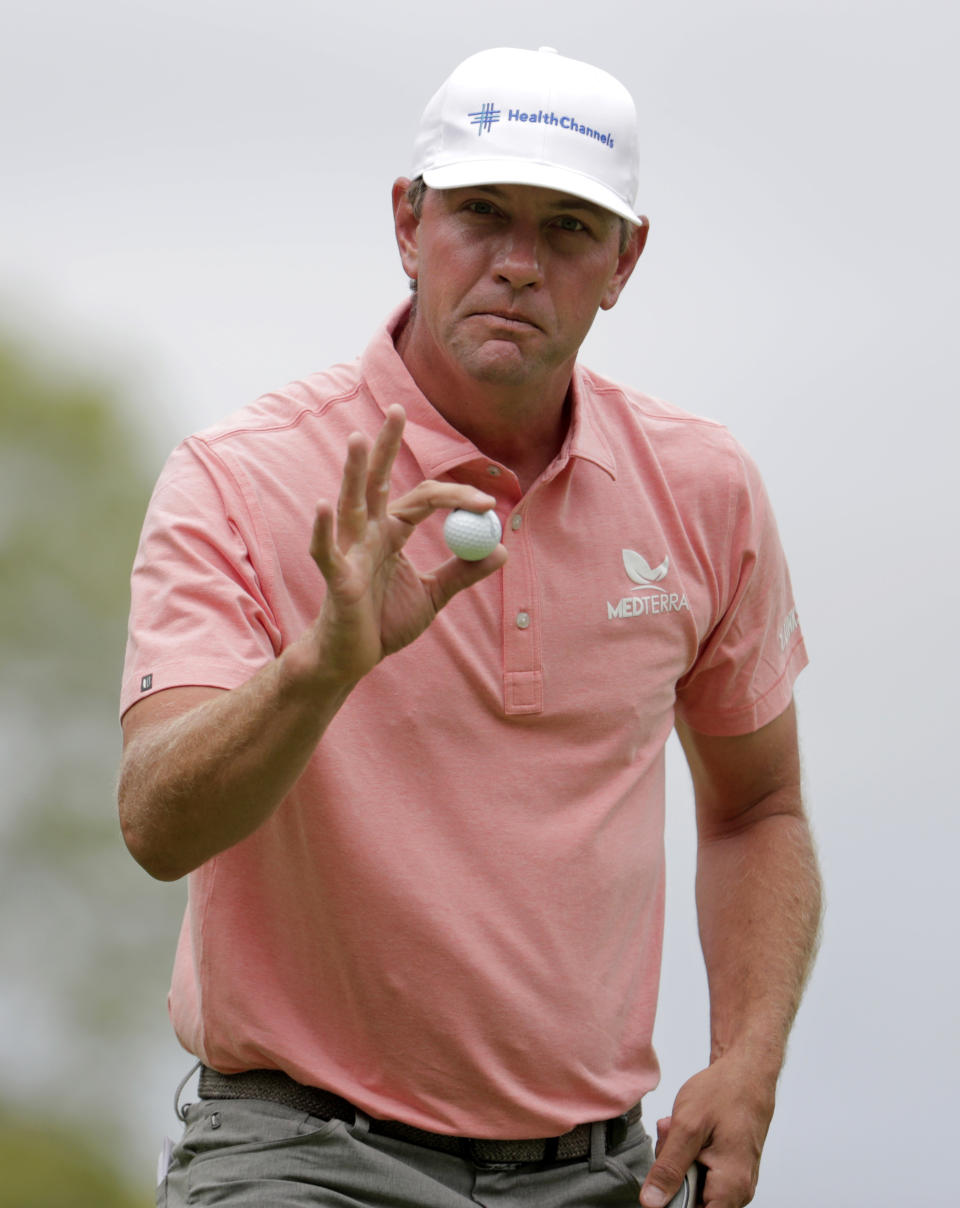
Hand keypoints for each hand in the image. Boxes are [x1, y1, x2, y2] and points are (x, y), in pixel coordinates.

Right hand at [307, 405, 506, 685]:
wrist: (352, 658)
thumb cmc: (383, 623)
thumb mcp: (433, 596)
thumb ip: (463, 573)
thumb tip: (502, 550)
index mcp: (391, 533)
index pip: (424, 499)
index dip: (456, 495)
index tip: (487, 500)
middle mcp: (368, 533)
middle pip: (378, 481)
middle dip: (385, 444)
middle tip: (397, 407)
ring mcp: (349, 552)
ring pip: (351, 504)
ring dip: (354, 472)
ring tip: (358, 439)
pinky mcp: (336, 578)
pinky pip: (327, 550)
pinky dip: (324, 529)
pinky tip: (323, 506)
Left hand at [638, 1053, 775, 1207]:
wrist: (747, 1071)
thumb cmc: (725, 1092)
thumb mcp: (687, 1126)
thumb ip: (668, 1168)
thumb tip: (652, 1202)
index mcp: (731, 1187)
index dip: (671, 1199)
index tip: (663, 1172)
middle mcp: (739, 1191)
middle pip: (692, 1201)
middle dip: (672, 1172)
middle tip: (670, 1137)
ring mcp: (736, 1181)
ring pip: (694, 1186)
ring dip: (678, 1161)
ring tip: (679, 1130)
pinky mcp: (730, 1170)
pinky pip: (701, 1174)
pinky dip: (687, 1154)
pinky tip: (687, 1132)